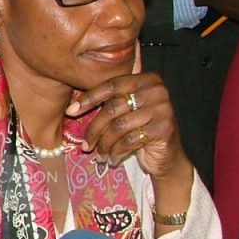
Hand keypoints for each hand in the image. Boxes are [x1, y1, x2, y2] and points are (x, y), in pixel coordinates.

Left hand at [66, 72, 190, 180]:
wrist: (168, 157)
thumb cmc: (139, 131)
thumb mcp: (124, 112)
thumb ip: (108, 103)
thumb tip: (71, 108)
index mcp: (147, 80)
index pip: (111, 85)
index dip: (89, 98)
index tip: (71, 111)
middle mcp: (157, 91)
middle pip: (113, 108)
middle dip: (94, 129)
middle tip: (85, 145)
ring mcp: (163, 109)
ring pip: (119, 126)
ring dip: (104, 144)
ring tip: (99, 155)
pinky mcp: (164, 129)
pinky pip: (129, 140)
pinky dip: (116, 152)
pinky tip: (112, 159)